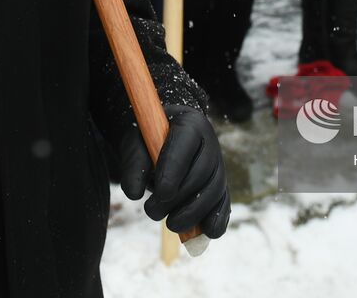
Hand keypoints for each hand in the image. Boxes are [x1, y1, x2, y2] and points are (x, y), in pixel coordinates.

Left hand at [118, 105, 229, 238]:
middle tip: (152, 211)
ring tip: (171, 224)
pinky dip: (218, 219)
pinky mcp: (220, 184)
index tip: (161, 193)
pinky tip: (207, 233)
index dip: (175, 170)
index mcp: (190, 123)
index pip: (186, 144)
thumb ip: (133, 163)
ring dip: (194, 213)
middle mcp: (210, 143)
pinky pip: (224, 202)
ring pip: (214, 190)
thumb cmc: (148, 138)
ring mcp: (218, 164)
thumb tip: (134, 194)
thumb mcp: (135, 142)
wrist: (164, 137)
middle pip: (201, 172)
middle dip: (179, 197)